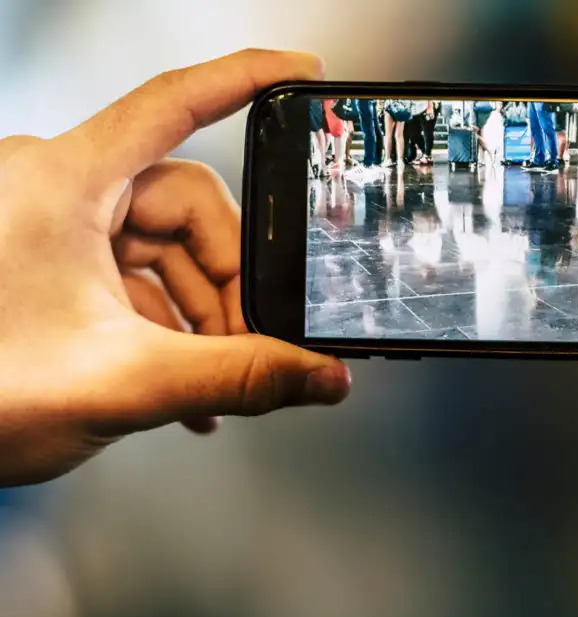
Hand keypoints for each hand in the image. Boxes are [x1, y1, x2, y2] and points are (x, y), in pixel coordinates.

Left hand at [0, 50, 350, 485]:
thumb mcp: (125, 384)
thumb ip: (238, 378)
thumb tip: (321, 376)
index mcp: (62, 182)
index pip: (173, 104)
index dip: (245, 79)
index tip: (300, 68)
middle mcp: (56, 187)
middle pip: (186, 206)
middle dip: (228, 281)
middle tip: (252, 342)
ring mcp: (53, 224)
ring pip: (167, 247)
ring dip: (202, 314)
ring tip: (212, 382)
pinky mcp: (52, 258)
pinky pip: (137, 273)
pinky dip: (169, 322)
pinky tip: (186, 378)